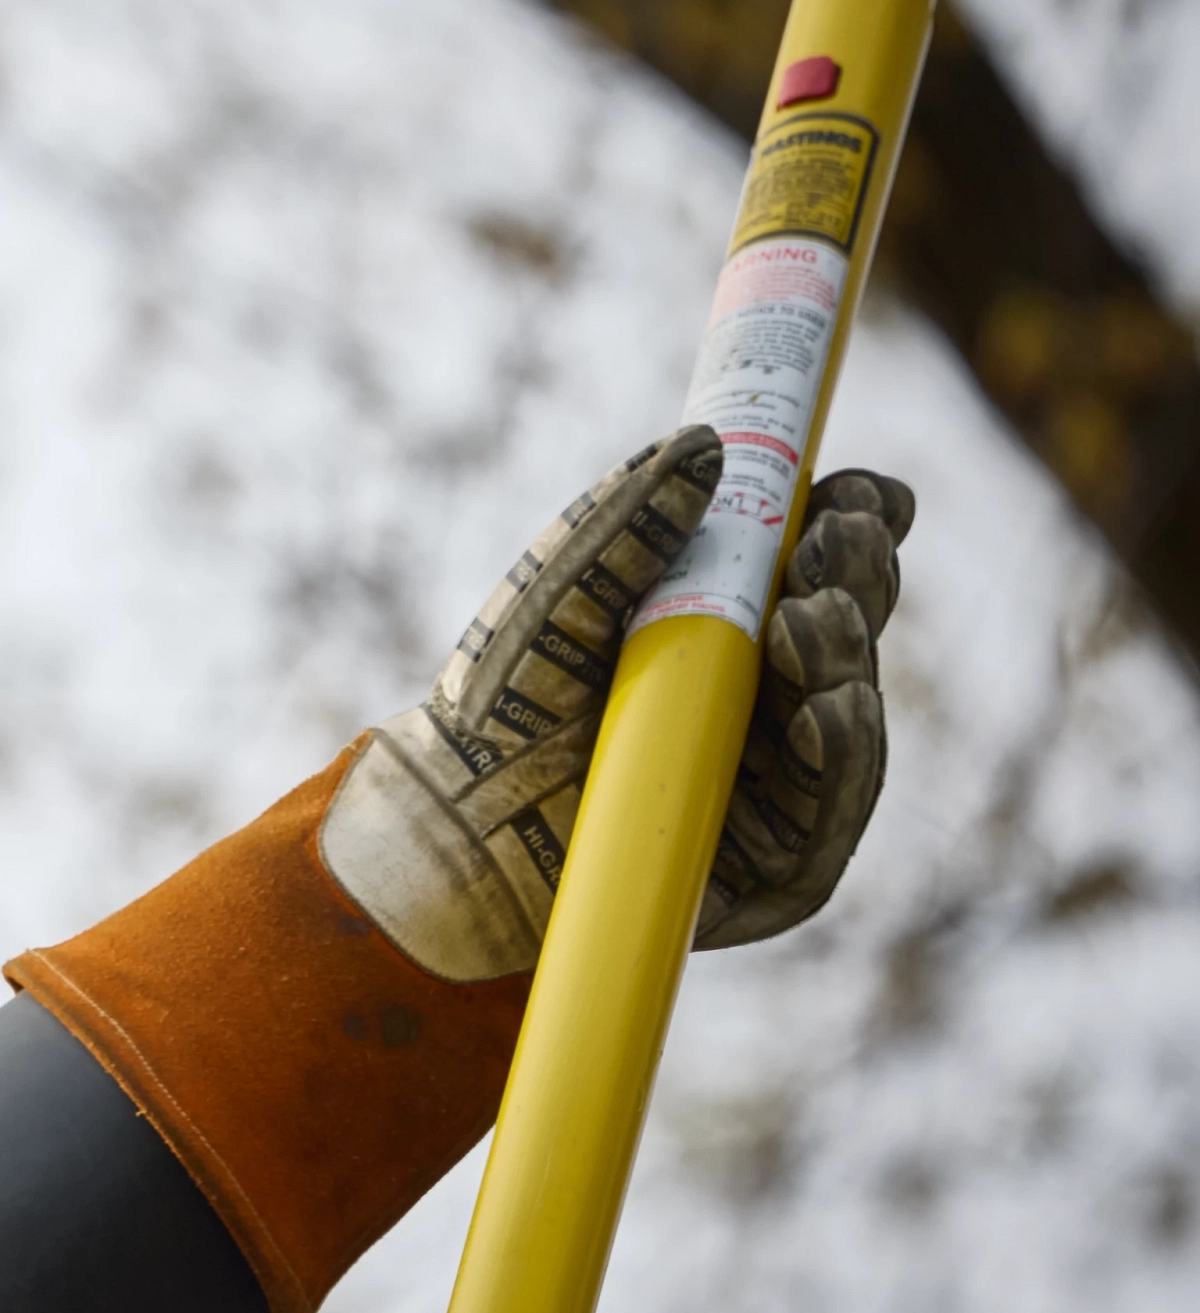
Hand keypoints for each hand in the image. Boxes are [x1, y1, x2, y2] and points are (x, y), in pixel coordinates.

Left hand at [321, 430, 915, 981]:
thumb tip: (709, 445)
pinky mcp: (775, 867)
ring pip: (855, 707)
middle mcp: (770, 695)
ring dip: (850, 651)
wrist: (455, 812)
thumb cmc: (505, 695)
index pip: (821, 563)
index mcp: (732, 619)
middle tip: (830, 541)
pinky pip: (834, 809)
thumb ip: (627, 521)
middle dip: (856, 572)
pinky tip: (828, 706)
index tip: (852, 490)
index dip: (853, 521)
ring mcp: (778, 780)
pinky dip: (842, 749)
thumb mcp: (562, 589)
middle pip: (854, 623)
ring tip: (810, 615)